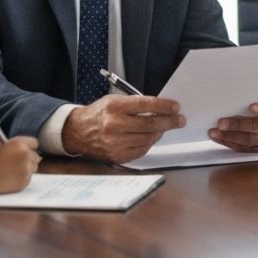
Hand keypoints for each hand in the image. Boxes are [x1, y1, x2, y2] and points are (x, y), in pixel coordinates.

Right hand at [0, 137, 41, 193]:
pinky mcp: (25, 181)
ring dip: (26, 170)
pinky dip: (21, 179)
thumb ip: (17, 149)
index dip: (30, 148)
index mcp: (19, 143)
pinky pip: (28, 178)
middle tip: (17, 165)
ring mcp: (26, 168)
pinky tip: (8, 180)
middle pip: (36, 156)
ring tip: (9, 173)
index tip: (26, 152)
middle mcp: (25, 154)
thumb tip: (34, 155)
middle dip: (28, 160)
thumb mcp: (1, 149)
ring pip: (33, 168)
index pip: (34, 143)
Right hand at [61, 95, 185, 163]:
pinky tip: (152, 137)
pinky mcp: (116, 156)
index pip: (145, 104)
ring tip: (165, 127)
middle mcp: (114, 125)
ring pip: (148, 138)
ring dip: (160, 132)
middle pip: (150, 124)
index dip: (164, 106)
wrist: (77, 132)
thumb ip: (136, 104)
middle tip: (180, 120)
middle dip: (169, 121)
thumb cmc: (99, 113)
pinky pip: (141, 151)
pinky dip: (149, 144)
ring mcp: (115, 143)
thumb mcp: (115, 100)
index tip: (176, 107)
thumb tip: (161, 108)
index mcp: (114, 107)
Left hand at [209, 100, 257, 151]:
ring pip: (250, 140)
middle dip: (237, 124)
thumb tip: (228, 98)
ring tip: (215, 132)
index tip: (251, 107)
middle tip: (221, 123)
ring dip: (230, 136)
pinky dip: (229, 142)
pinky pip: (243, 148)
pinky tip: (218, 137)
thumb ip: (249, 100)